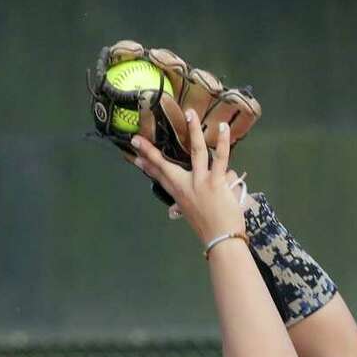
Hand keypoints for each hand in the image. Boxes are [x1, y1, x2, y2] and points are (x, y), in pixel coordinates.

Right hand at [131, 111, 243, 246]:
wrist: (222, 242)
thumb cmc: (213, 230)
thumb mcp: (198, 215)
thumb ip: (200, 197)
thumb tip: (210, 185)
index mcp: (181, 196)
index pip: (161, 178)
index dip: (147, 166)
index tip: (134, 157)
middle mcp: (187, 186)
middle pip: (166, 166)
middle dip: (150, 152)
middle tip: (137, 139)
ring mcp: (201, 183)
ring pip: (196, 152)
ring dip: (193, 131)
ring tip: (190, 113)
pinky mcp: (216, 182)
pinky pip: (221, 158)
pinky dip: (222, 142)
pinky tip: (222, 127)